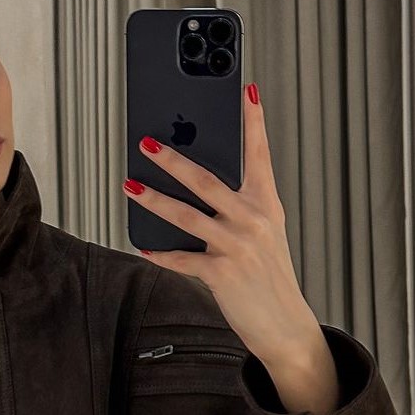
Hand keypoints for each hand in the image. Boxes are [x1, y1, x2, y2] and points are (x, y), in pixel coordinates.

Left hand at [125, 83, 320, 367]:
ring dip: (153, 199)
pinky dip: (161, 253)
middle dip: (173, 159)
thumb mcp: (264, 235)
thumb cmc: (269, 276)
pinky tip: (144, 245)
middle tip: (148, 143)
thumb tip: (197, 189)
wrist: (284, 324)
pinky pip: (182, 258)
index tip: (247, 90)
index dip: (254, 121)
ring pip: (186, 215)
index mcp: (267, 205)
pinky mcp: (222, 273)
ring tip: (130, 185)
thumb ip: (238, 209)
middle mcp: (253, 220)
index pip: (259, 155)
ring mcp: (237, 246)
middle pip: (206, 180)